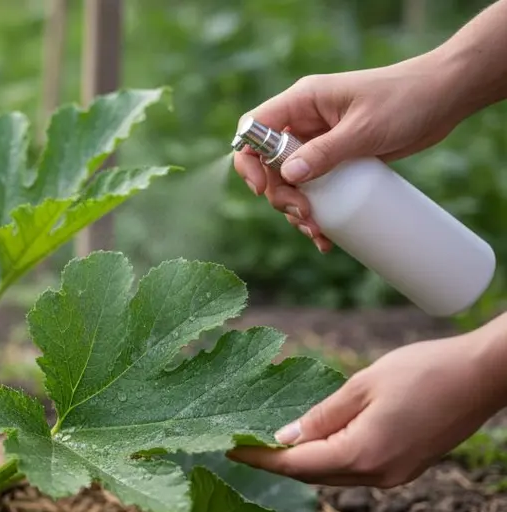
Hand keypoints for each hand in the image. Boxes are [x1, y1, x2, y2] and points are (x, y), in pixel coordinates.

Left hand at [228, 331, 506, 487]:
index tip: (226, 448)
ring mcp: (394, 476)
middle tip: (240, 443)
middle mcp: (377, 476)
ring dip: (302, 462)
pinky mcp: (405, 469)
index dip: (258, 457)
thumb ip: (320, 416)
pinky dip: (329, 458)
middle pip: (312, 475)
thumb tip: (285, 439)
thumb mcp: (361, 385)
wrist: (484, 376)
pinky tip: (313, 441)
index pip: (295, 464)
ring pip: (333, 475)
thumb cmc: (424, 370)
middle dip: (275, 462)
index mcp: (362, 455)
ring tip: (268, 442)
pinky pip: (355, 469)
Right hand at [233, 52, 470, 252]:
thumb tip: (288, 177)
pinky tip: (325, 233)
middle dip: (280, 195)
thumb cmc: (406, 100)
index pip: (254, 128)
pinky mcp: (337, 158)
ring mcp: (320, 141)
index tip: (263, 189)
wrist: (445, 96)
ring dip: (296, 209)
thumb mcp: (364, 129)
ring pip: (289, 181)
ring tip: (317, 230)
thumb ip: (325, 151)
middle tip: (304, 214)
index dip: (249, 160)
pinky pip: (314, 187)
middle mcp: (305, 121)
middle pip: (268, 164)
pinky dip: (315, 211)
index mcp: (302, 102)